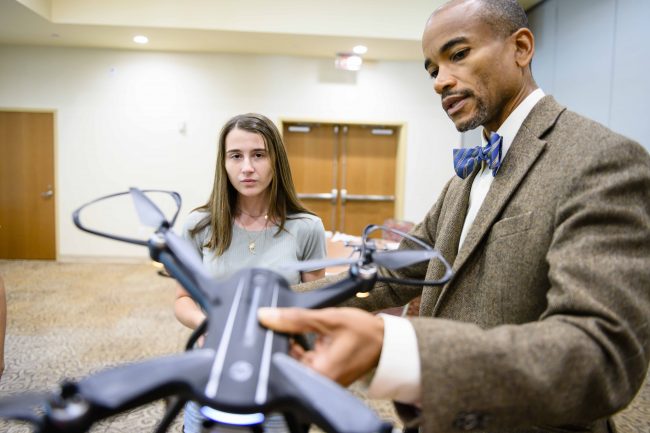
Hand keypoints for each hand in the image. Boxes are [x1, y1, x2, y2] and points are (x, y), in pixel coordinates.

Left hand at [257, 307, 383, 385]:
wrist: (386, 340)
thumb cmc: (363, 332)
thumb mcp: (327, 319)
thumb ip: (295, 319)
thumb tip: (266, 315)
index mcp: (318, 374)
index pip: (280, 363)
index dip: (271, 345)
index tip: (270, 328)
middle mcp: (319, 381)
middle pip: (286, 363)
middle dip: (282, 342)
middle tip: (285, 323)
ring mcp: (322, 379)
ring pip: (294, 361)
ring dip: (293, 344)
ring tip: (304, 328)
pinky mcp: (325, 375)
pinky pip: (305, 362)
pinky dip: (304, 349)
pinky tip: (310, 335)